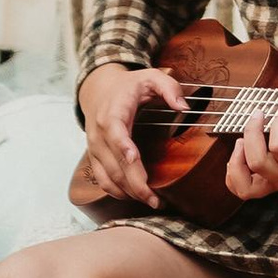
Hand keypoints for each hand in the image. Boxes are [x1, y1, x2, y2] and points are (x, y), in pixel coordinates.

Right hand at [75, 61, 182, 208]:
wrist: (99, 90)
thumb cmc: (128, 86)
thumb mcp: (151, 76)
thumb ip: (169, 87)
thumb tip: (183, 107)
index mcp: (112, 113)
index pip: (115, 132)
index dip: (123, 147)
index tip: (134, 159)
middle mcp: (99, 133)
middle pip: (115, 164)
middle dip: (135, 184)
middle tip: (156, 200)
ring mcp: (94, 148)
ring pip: (108, 177)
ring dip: (128, 192)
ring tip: (151, 202)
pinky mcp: (94, 158)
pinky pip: (102, 180)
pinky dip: (116, 192)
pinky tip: (134, 197)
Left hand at [222, 108, 277, 204]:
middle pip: (258, 162)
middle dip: (253, 133)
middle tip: (258, 115)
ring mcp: (273, 184)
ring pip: (244, 185)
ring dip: (237, 159)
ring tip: (243, 139)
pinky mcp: (264, 184)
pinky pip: (240, 187)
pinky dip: (233, 172)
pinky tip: (239, 152)